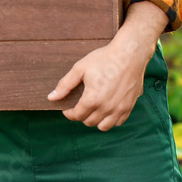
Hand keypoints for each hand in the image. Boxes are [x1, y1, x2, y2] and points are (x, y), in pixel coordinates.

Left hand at [47, 0, 167, 130]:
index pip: (76, 116)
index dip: (69, 112)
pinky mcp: (129, 107)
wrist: (129, 54)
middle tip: (80, 105)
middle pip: (88, 122)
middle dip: (81, 115)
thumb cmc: (104, 58)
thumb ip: (65, 84)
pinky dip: (111, 119)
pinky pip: (118, 122)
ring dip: (95, 120)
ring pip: (103, 126)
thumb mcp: (80, 68)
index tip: (67, 107)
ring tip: (93, 109)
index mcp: (92, 99)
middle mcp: (106, 108)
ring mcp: (119, 109)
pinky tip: (107, 108)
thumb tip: (51, 97)